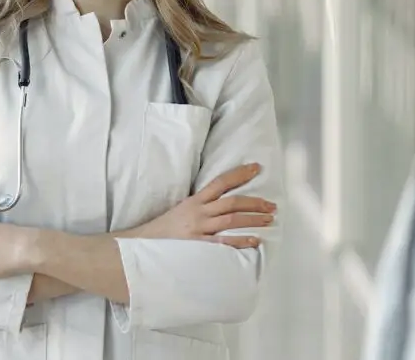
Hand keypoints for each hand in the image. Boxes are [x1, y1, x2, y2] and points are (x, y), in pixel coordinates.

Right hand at [125, 163, 275, 247]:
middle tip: (272, 205)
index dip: (240, 174)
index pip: (221, 182)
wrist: (142, 245)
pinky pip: (224, 242)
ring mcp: (199, 229)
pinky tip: (255, 241)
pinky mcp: (198, 246)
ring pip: (232, 219)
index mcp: (195, 201)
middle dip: (255, 202)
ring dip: (254, 218)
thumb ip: (200, 206)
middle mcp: (199, 212)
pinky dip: (241, 240)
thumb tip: (221, 202)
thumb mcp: (181, 210)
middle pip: (233, 201)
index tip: (256, 168)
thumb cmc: (164, 230)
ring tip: (269, 219)